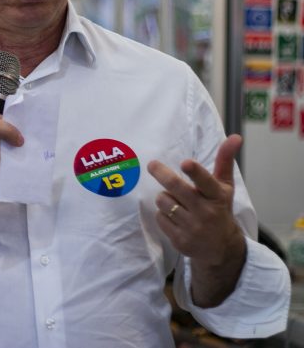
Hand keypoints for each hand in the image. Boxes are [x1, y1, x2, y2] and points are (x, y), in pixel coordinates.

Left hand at [147, 134, 246, 305]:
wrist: (222, 249)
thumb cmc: (219, 209)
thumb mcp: (224, 187)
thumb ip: (225, 161)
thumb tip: (234, 137)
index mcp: (217, 196)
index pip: (206, 182)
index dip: (196, 172)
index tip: (186, 163)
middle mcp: (206, 212)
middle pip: (176, 188)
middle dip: (162, 174)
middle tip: (152, 165)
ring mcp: (193, 228)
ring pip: (163, 201)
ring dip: (164, 198)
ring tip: (176, 201)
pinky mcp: (180, 241)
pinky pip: (160, 218)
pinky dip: (163, 215)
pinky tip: (175, 218)